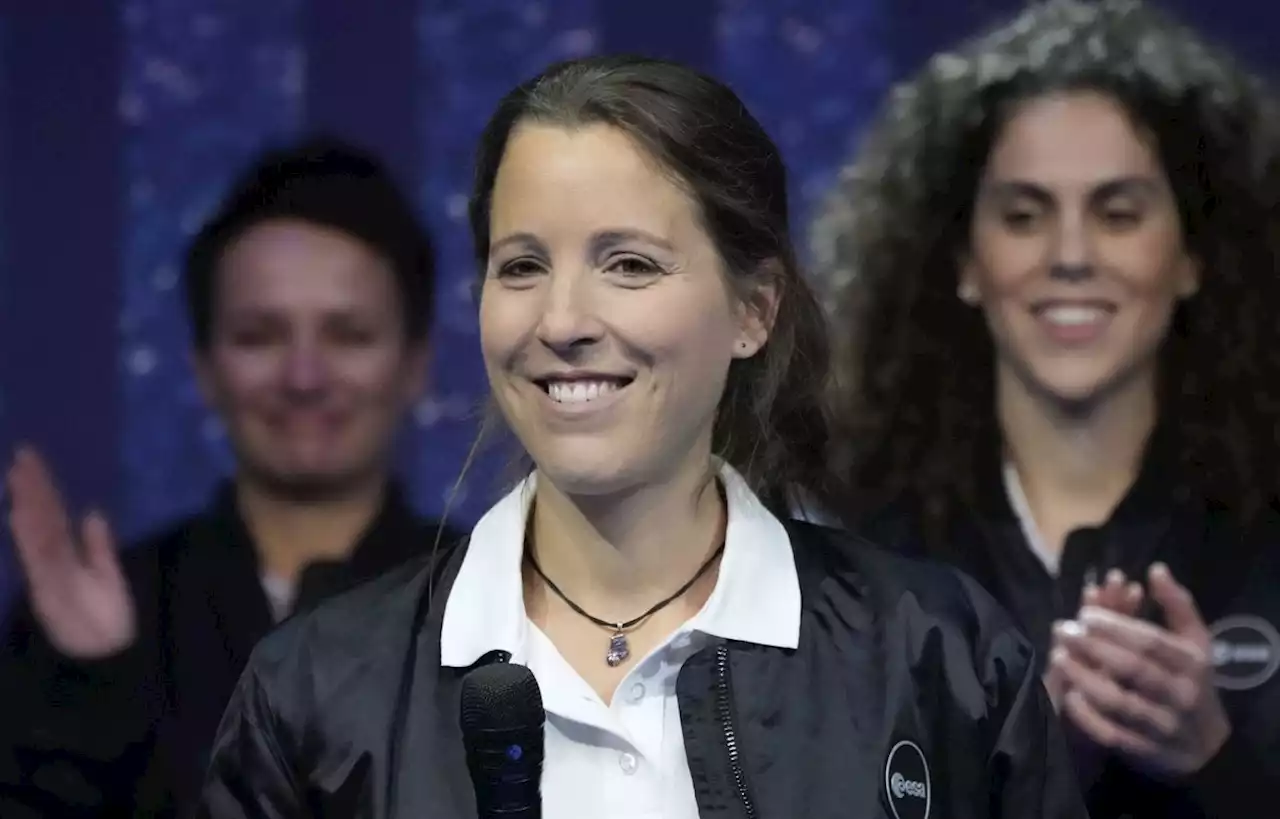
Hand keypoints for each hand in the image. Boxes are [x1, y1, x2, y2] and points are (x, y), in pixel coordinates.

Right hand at [5, 446, 135, 657]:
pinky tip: (22, 515)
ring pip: (36, 534)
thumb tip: (92, 514)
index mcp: (67, 555)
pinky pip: (39, 560)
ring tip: (20, 476)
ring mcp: (49, 574)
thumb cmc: (105, 621)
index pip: (54, 515)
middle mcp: (53, 560)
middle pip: (41, 519)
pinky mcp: (49, 590)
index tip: (32, 460)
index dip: (44, 488)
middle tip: (23, 455)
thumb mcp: (107, 577)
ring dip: (28, 505)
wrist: (107, 658)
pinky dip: (30, 537)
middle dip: (32, 488)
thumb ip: (98, 547)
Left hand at [1049, 563, 1229, 774]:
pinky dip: (1089, 716)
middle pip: (1133, 668)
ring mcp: (1163, 725)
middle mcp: (1180, 694)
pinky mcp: (1146, 751)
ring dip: (1085, 678)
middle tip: (1062, 629)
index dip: (1117, 625)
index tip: (1085, 613)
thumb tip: (1155, 569)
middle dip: (1094, 647)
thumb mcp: (1196, 643)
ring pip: (1120, 702)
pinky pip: (1113, 734)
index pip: (1151, 641)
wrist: (1210, 747)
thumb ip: (1178, 606)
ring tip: (1057, 656)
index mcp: (1192, 663)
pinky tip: (1069, 696)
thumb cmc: (1194, 682)